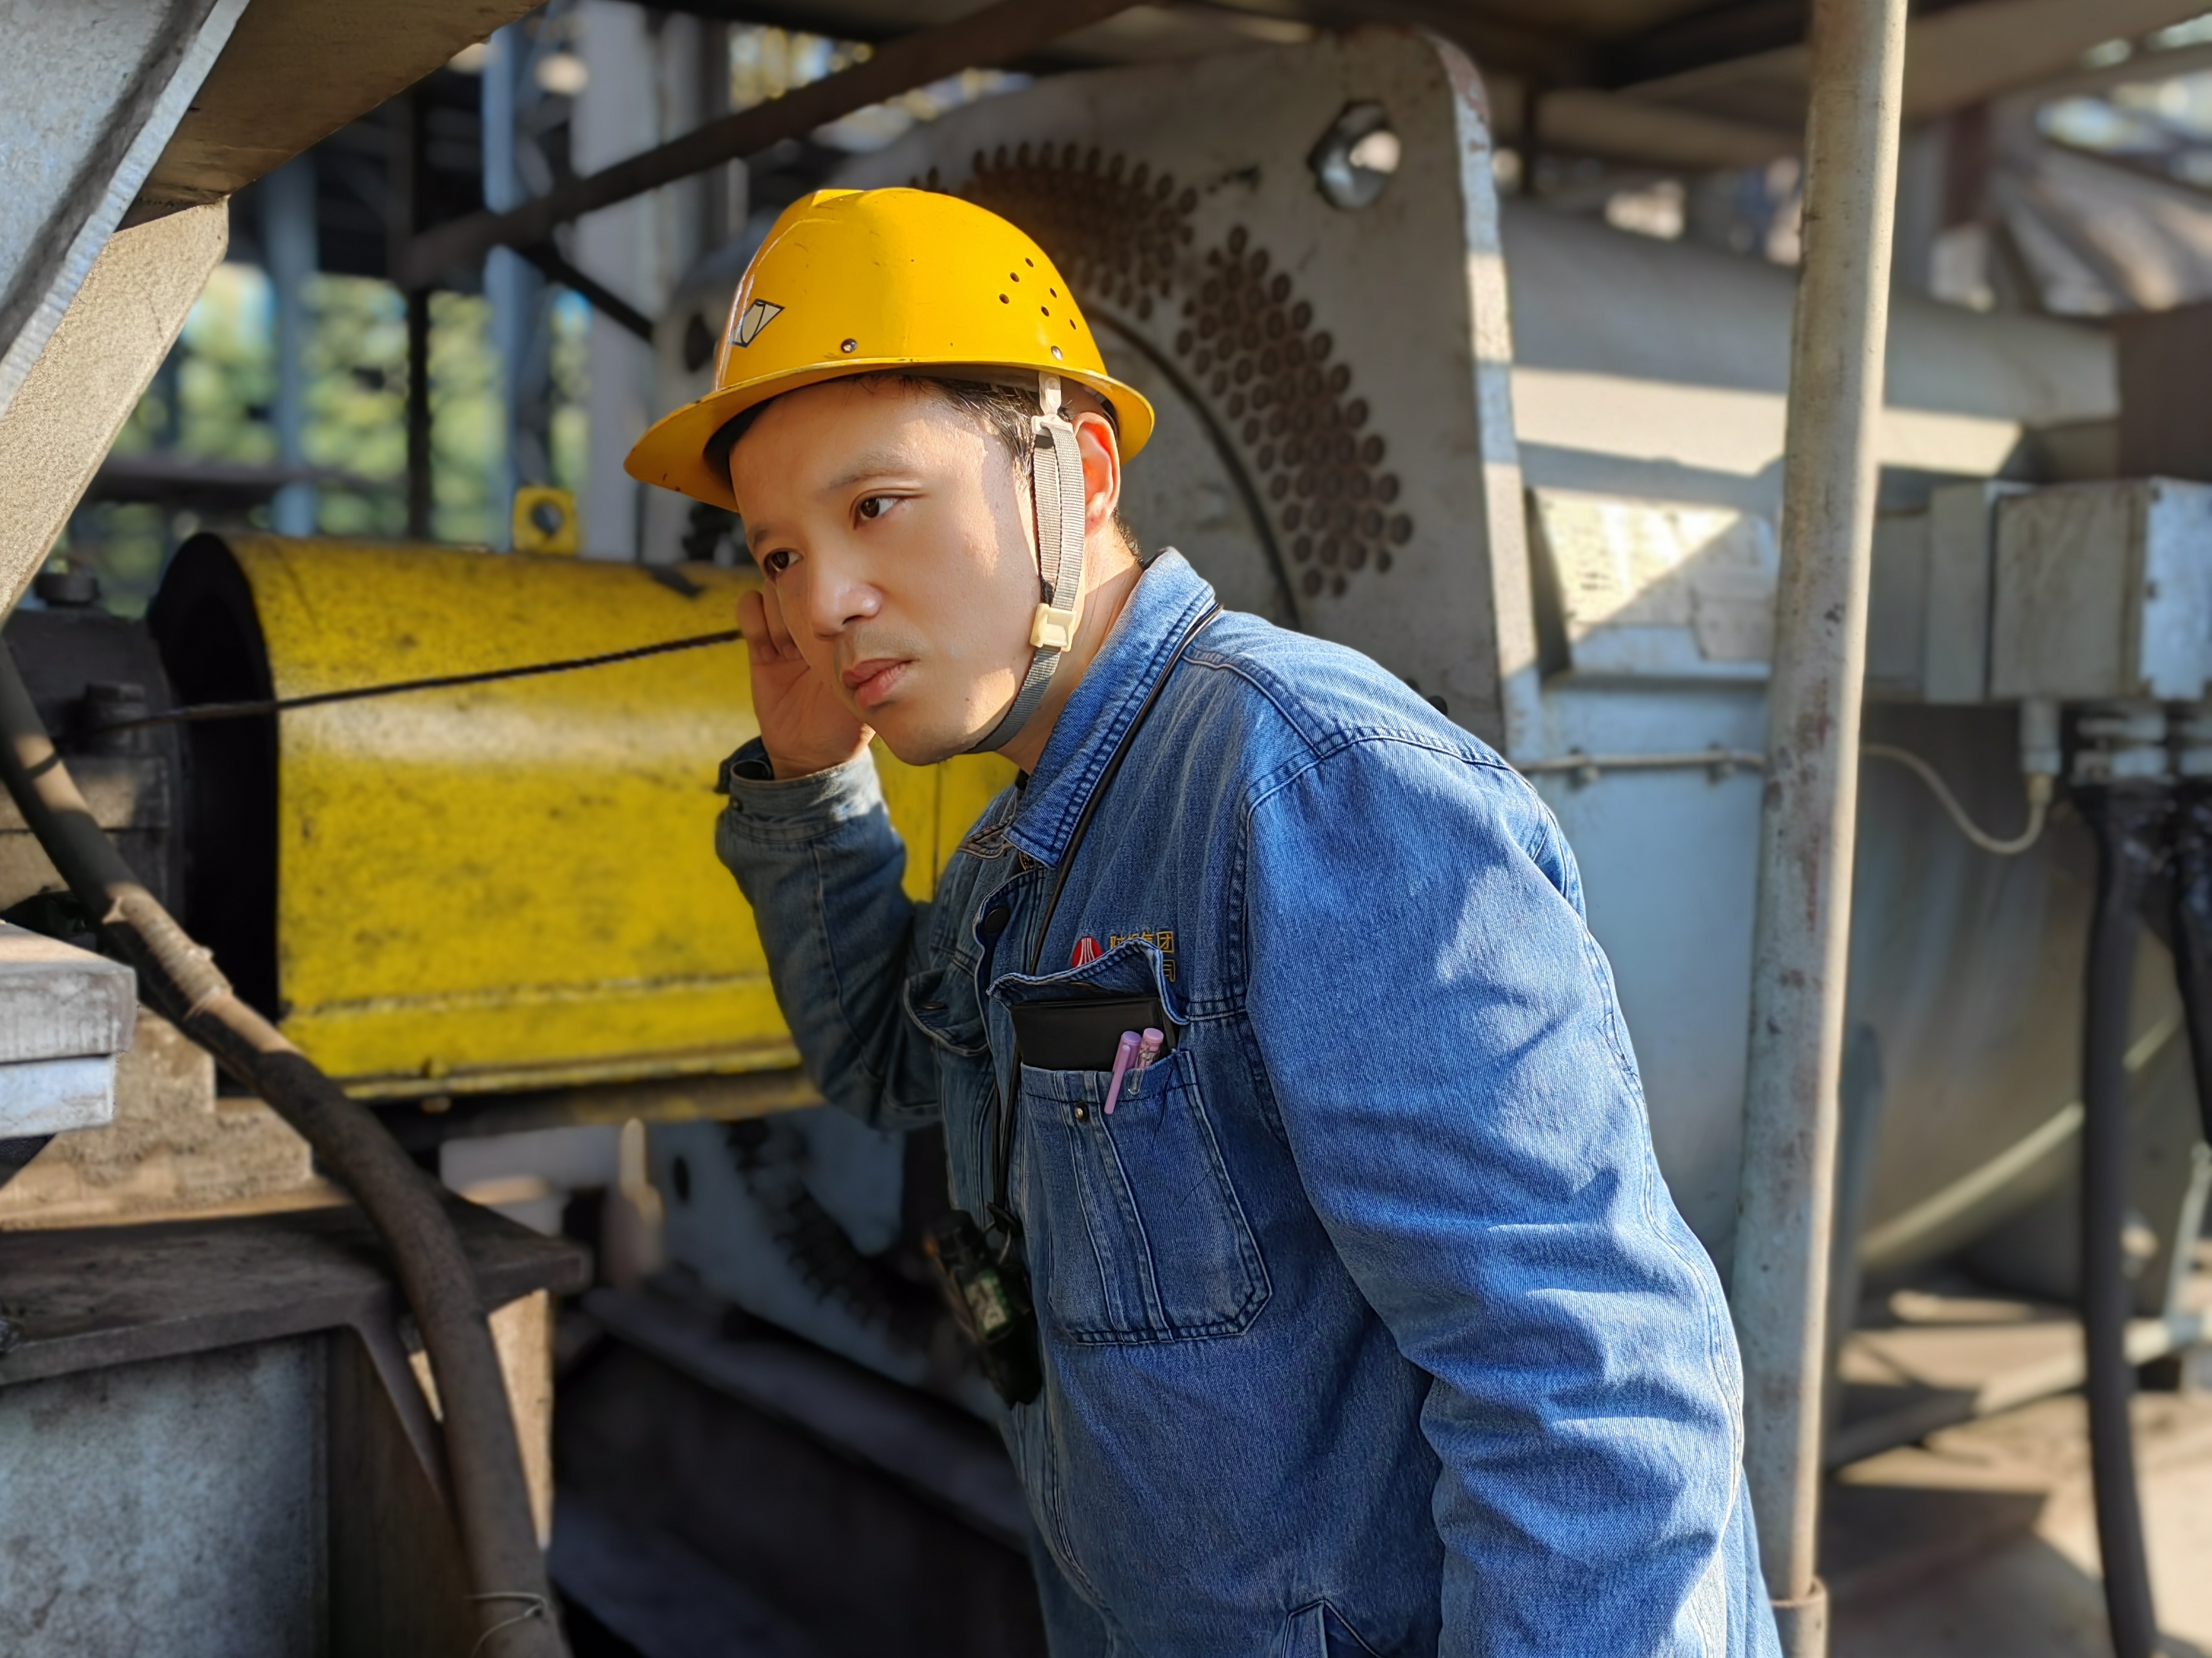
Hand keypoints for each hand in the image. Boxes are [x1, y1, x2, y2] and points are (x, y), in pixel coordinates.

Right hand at [737, 582, 872, 777]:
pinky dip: (753, 618)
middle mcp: (818, 624)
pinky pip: (749, 607)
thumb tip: (881, 641)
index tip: (828, 617)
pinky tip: (767, 648)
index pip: (835, 585)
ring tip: (786, 649)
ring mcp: (789, 630)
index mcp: (847, 629)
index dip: (825, 590)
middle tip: (805, 634)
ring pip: (773, 588)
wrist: (810, 753)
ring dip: (777, 616)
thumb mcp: (865, 693)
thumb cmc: (846, 726)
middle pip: (801, 577)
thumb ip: (871, 667)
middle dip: (799, 599)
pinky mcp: (761, 643)